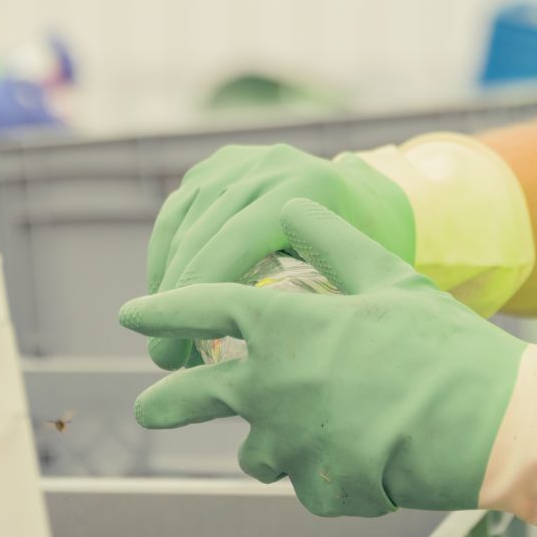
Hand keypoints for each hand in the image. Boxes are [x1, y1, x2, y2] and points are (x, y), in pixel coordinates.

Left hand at [119, 199, 524, 517]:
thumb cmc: (438, 344)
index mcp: (283, 329)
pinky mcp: (320, 490)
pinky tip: (360, 458)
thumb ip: (331, 242)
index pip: (203, 312)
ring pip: (254, 450)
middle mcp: (272, 388)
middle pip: (197, 395)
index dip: (164, 310)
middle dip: (166, 399)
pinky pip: (307, 482)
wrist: (486, 423)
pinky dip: (323, 472)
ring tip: (285, 437)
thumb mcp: (387, 277)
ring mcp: (292, 445)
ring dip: (263, 442)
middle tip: (145, 405)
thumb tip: (293, 206)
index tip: (132, 314)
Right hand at [141, 146, 413, 369]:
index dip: (200, 293)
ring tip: (164, 337)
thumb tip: (280, 375)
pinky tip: (162, 298)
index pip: (237, 239)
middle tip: (165, 359)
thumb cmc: (374, 253)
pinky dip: (163, 257)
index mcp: (309, 186)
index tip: (183, 349)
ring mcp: (242, 161)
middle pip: (205, 233)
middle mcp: (272, 165)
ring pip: (184, 224)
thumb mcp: (366, 277)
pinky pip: (177, 213)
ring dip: (165, 283)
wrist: (369, 194)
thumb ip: (330, 308)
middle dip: (176, 300)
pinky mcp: (217, 167)